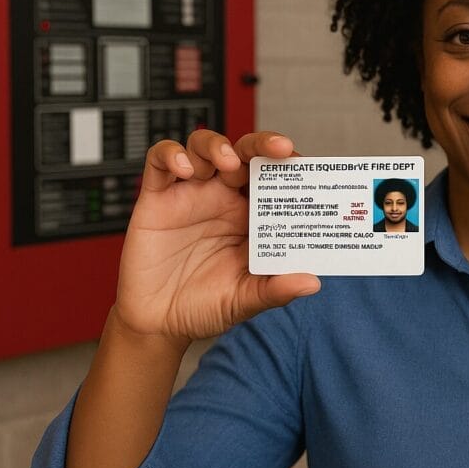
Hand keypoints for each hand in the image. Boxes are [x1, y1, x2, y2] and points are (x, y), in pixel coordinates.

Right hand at [112, 130, 319, 342]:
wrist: (159, 323)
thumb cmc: (205, 306)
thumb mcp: (245, 300)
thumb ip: (275, 290)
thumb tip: (312, 283)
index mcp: (250, 216)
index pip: (274, 178)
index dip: (289, 167)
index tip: (306, 167)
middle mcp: (222, 198)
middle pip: (244, 153)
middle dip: (263, 144)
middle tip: (280, 149)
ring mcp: (189, 194)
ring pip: (203, 147)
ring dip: (218, 146)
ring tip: (228, 162)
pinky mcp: (156, 198)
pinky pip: (160, 161)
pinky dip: (171, 154)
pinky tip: (184, 169)